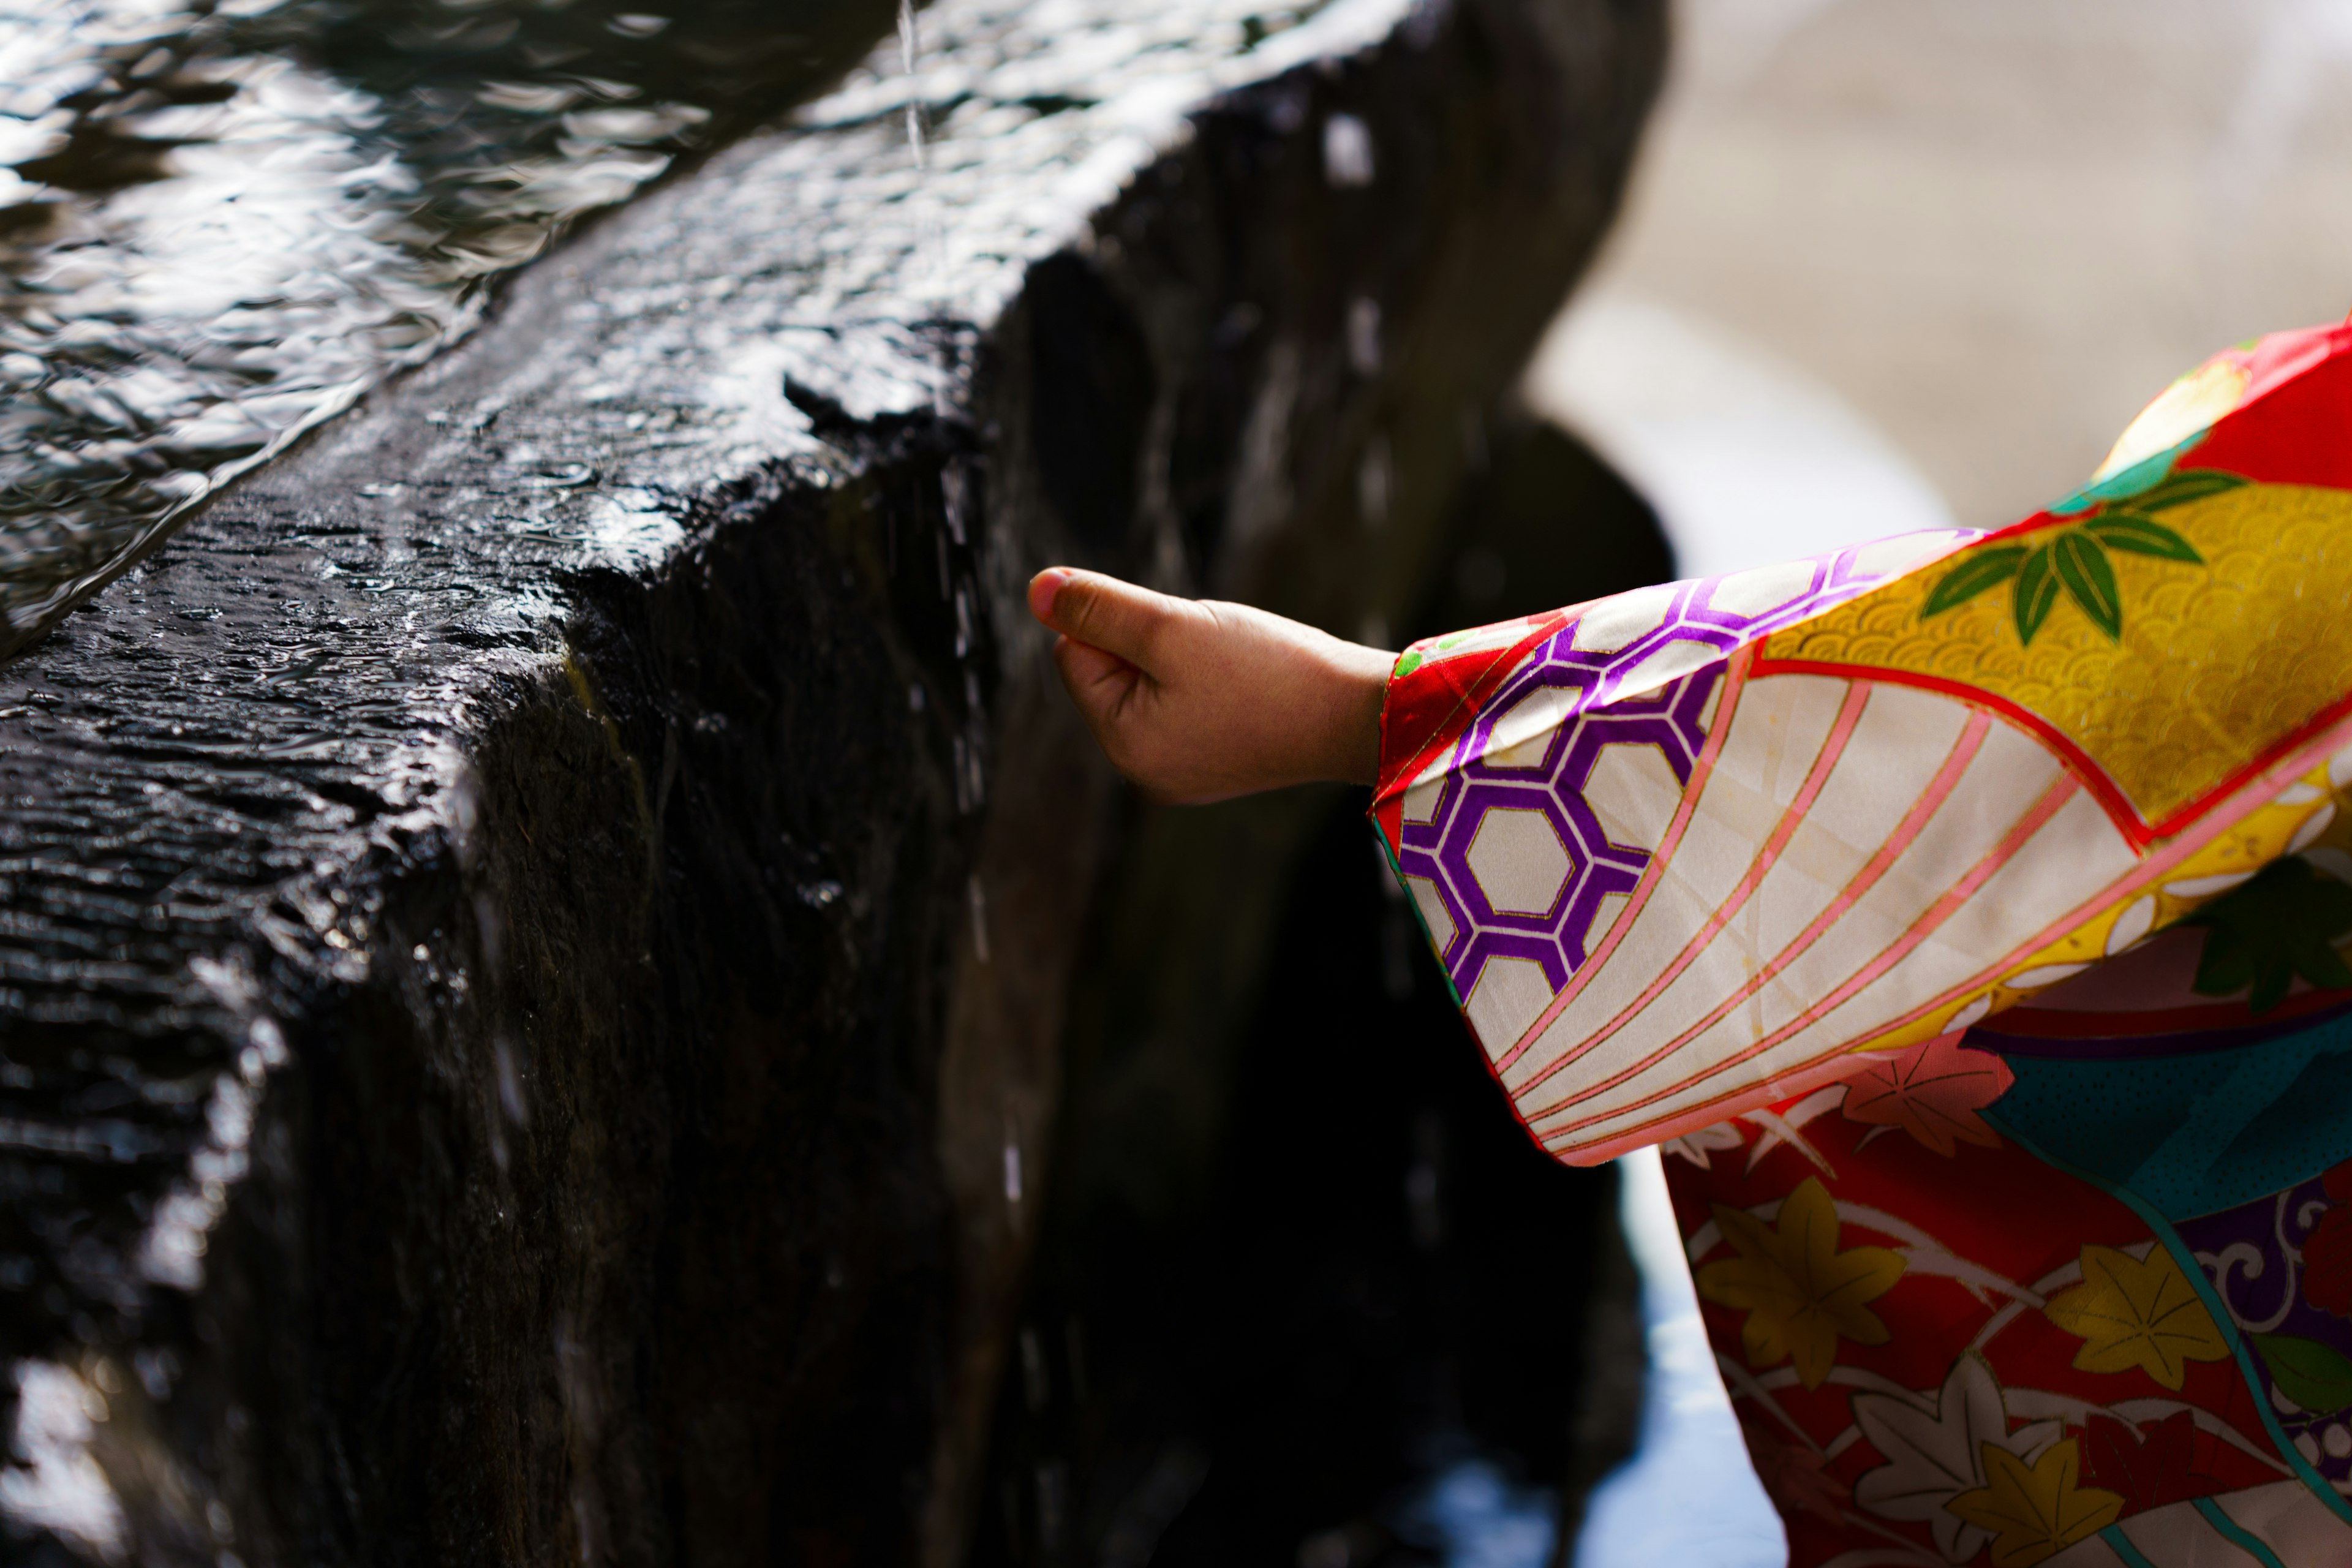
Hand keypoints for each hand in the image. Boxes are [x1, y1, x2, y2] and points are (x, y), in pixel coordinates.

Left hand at [1027, 567, 1393, 803]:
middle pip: (1113, 671)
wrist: (1358, 713)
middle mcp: (1145, 773)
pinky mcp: (1220, 762)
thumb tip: (1036, 589)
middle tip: (1214, 651)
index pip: (1074, 655)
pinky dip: (1213, 679)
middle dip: (1155, 644)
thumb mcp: (1169, 627)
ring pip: (1154, 681)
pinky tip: (1250, 686)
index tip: (1180, 635)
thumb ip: (1097, 608)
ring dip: (1185, 657)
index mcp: (1123, 746)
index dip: (1120, 624)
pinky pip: (1190, 702)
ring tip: (1236, 669)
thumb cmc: (1267, 672)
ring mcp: (1185, 772)